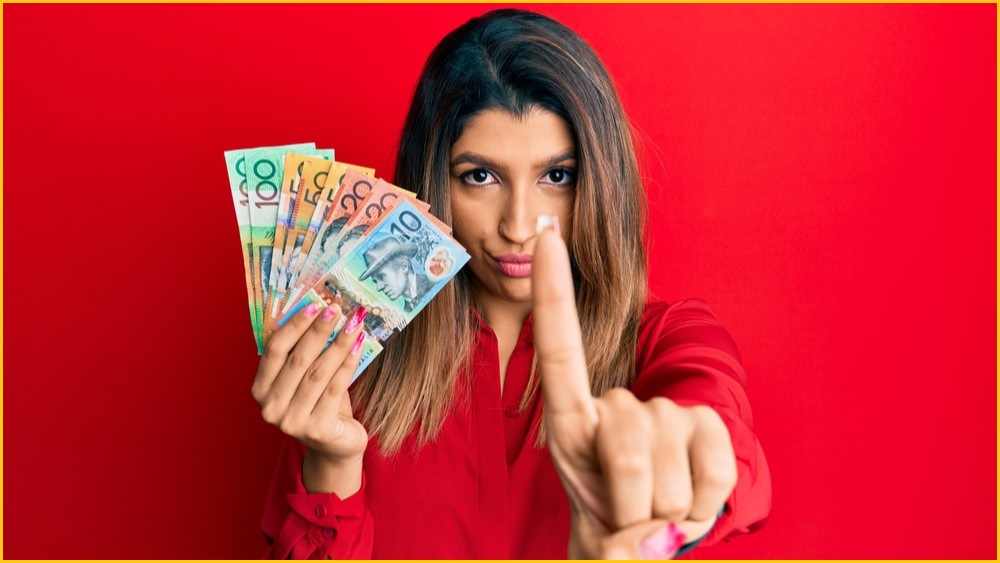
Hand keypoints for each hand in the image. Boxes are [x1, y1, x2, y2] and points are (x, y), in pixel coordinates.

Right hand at [251, 303, 369, 495]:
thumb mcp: (304, 378)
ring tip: (354, 324)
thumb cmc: (319, 403)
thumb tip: (318, 310)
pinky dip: (348, 364)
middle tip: (338, 309)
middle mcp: (270, 407)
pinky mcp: (316, 429)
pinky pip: (335, 388)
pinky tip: (359, 346)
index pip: (274, 350)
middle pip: (297, 359)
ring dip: (338, 344)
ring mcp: (292, 421)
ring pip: (318, 373)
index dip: (294, 325)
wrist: (336, 445)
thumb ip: (302, 352)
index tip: (314, 305)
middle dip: (319, 330)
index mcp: (260, 389)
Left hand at [531, 218, 736, 558]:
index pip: (561, 348)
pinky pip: (715, 462)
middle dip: (627, 498)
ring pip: (666, 453)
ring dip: (662, 509)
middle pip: (625, 433)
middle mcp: (618, 406)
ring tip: (654, 517)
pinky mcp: (710, 427)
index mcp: (572, 421)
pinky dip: (705, 501)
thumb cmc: (611, 531)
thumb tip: (643, 548)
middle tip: (627, 523)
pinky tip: (691, 506)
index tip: (545, 236)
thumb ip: (611, 539)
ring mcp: (667, 413)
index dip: (555, 292)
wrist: (648, 548)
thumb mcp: (592, 530)